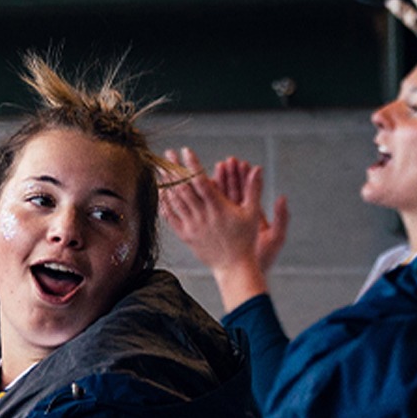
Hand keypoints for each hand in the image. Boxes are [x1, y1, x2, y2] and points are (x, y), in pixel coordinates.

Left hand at [159, 148, 287, 309]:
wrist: (234, 267)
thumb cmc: (246, 240)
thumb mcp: (252, 213)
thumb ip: (254, 189)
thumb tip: (257, 168)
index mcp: (219, 208)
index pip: (201, 181)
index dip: (192, 165)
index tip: (185, 150)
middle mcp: (203, 216)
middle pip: (184, 188)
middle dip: (174, 168)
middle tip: (167, 153)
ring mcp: (192, 226)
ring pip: (175, 201)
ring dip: (166, 183)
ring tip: (159, 167)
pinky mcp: (186, 236)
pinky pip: (171, 218)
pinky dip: (164, 204)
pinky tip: (159, 192)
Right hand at [213, 156, 290, 271]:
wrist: (246, 275)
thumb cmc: (263, 259)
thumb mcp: (275, 237)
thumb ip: (281, 217)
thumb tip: (282, 197)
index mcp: (253, 215)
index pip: (247, 192)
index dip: (244, 177)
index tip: (241, 164)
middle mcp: (238, 216)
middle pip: (233, 191)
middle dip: (229, 176)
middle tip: (226, 161)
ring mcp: (225, 222)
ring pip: (219, 200)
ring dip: (216, 184)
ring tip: (213, 169)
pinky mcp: (214, 229)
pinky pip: (208, 212)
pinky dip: (204, 200)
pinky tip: (198, 189)